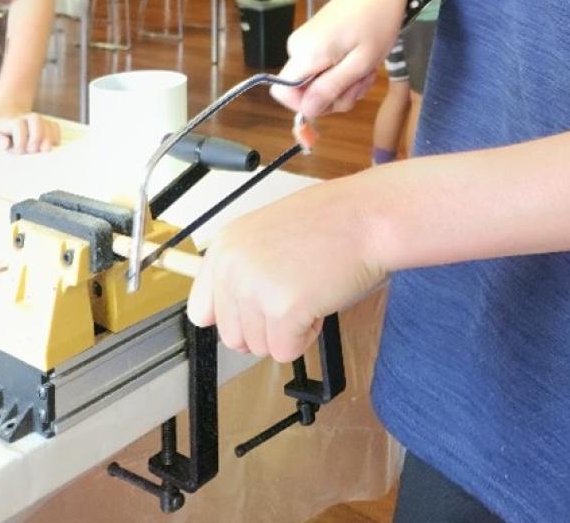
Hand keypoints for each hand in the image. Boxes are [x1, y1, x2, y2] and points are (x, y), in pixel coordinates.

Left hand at [0, 110, 60, 152]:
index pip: (18, 125)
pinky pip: (55, 128)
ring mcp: (37, 122)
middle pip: (36, 120)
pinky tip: (50, 145)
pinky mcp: (46, 125)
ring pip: (48, 124)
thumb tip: (5, 144)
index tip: (17, 149)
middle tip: (31, 150)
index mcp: (10, 121)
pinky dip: (55, 137)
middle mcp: (26, 119)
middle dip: (35, 137)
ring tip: (42, 150)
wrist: (5, 114)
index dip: (19, 139)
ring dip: (47, 139)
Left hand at [187, 174, 385, 361]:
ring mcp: (255, 288)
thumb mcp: (268, 237)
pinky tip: (320, 300)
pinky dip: (307, 335)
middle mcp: (232, 266)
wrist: (368, 217)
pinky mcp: (283, 310)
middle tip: (296, 291)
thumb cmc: (330, 225)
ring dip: (289, 329)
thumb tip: (219, 317)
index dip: (234, 317)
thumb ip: (241, 270)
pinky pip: (285, 351)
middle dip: (266, 326)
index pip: (201, 311)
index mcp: (225, 246)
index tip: (257, 308)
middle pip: (232, 337)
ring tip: (311, 288)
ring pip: (259, 347)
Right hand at [272, 0, 413, 119]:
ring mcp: (306, 42)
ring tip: (366, 69)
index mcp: (305, 52)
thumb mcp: (361, 62)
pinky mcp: (315, 39)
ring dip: (344, 84)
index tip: (336, 98)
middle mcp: (298, 47)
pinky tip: (360, 62)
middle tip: (363, 80)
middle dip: (336, 95)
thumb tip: (306, 110)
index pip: (282, 92)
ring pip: (316, 82)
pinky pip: (321, 69)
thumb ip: (332, 87)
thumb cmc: (378, 22)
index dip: (306, 104)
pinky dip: (342, 72)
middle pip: (304, 91)